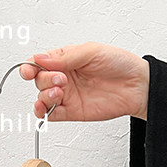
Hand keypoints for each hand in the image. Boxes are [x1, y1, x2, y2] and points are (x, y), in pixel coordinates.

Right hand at [17, 42, 149, 121]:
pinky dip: (44, 112)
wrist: (137, 87)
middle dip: (45, 79)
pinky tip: (47, 108)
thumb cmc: (120, 64)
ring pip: (42, 98)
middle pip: (39, 80)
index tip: (29, 70)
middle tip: (62, 79)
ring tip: (60, 91)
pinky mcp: (72, 112)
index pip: (39, 63)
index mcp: (66, 59)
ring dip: (44, 95)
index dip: (30, 66)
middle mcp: (65, 77)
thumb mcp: (91, 51)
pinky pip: (51, 115)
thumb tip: (40, 59)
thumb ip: (64, 57)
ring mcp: (68, 95)